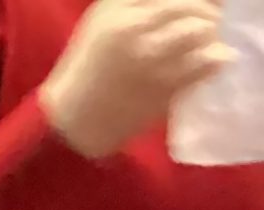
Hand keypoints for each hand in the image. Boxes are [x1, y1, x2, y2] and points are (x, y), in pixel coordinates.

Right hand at [42, 0, 229, 158]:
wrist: (73, 117)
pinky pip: (206, 63)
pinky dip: (217, 58)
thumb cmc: (87, 65)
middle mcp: (136, 32)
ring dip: (212, 35)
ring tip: (208, 42)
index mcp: (118, 13)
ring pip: (203, 32)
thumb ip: (138, 1)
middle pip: (193, 8)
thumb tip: (178, 0)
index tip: (197, 7)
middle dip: (207, 13)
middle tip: (208, 22)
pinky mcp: (164, 87)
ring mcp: (152, 61)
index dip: (194, 0)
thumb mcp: (102, 19)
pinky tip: (213, 59)